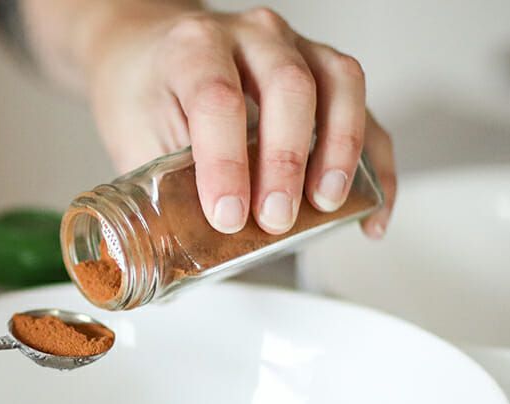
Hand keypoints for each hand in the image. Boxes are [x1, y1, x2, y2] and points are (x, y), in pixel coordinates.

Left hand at [83, 4, 395, 237]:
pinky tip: (371, 211)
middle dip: (286, 161)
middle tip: (274, 219)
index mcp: (195, 48)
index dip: (225, 162)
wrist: (151, 52)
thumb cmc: (146, 92)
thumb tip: (186, 257)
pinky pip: (367, 113)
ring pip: (340, 84)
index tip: (227, 215)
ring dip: (341, 151)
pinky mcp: (327, 76)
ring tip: (327, 205)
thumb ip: (165, 187)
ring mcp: (297, 50)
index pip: (218, 98)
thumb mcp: (134, 136)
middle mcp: (252, 38)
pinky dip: (375, 166)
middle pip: (288, 87)